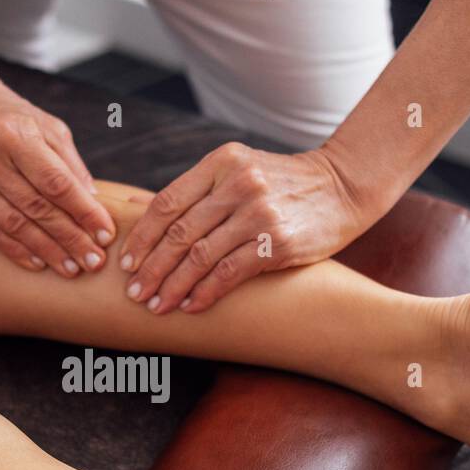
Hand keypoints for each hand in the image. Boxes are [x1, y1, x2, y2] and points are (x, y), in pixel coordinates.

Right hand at [0, 74, 114, 276]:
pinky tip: (38, 263)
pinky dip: (15, 250)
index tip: (106, 235)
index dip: (84, 212)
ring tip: (71, 268)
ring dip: (46, 251)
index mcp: (14, 134)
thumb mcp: (47, 127)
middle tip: (94, 261)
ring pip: (13, 225)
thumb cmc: (11, 118)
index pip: (56, 182)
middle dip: (70, 238)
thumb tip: (95, 206)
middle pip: (36, 208)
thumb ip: (70, 165)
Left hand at [118, 143, 367, 312]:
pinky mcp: (277, 241)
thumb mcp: (240, 171)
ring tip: (156, 305)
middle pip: (179, 233)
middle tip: (134, 293)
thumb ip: (199, 191)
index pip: (168, 202)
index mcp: (221, 163)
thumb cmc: (282, 185)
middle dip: (151, 267)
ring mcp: (259, 213)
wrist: (342, 187)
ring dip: (173, 286)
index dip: (142, 236)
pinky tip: (191, 306)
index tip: (127, 263)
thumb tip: (138, 211)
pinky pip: (229, 272)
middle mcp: (238, 184)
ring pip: (200, 256)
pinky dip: (205, 292)